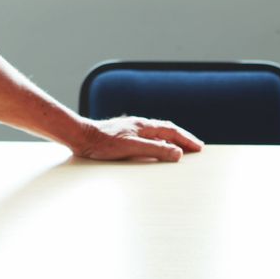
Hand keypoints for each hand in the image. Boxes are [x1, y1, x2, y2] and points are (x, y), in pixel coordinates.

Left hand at [73, 116, 203, 161]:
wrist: (80, 137)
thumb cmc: (103, 144)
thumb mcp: (131, 148)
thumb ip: (155, 150)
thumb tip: (178, 153)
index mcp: (144, 126)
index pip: (172, 132)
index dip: (187, 139)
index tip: (199, 147)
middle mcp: (139, 125)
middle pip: (167, 130)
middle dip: (182, 138)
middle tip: (195, 147)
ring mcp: (131, 129)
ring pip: (157, 134)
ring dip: (171, 140)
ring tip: (180, 148)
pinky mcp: (123, 136)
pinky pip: (147, 138)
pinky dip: (158, 143)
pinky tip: (154, 149)